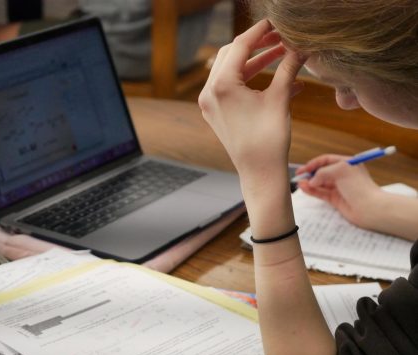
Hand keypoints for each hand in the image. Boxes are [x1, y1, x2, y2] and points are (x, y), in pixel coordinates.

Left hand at [198, 20, 304, 182]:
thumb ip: (289, 68)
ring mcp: (210, 104)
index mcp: (221, 86)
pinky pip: (231, 88)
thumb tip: (302, 46)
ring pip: (231, 71)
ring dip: (255, 62)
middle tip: (278, 38)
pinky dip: (250, 80)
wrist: (259, 173)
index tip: (275, 22)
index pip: (239, 46)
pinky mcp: (216, 114)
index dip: (259, 31)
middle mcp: (210, 93)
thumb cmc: (269, 139)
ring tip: (281, 53)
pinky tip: (278, 79)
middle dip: (256, 45)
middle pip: (230, 55)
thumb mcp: (279, 99)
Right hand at [296, 154, 381, 227]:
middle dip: (310, 173)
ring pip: (319, 183)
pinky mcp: (335, 199)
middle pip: (322, 172)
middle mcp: (342, 175)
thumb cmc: (359, 186)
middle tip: (298, 176)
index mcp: (346, 164)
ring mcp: (338, 187)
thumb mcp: (340, 170)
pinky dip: (311, 190)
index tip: (304, 168)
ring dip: (309, 182)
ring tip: (299, 183)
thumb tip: (311, 180)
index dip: (314, 163)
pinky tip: (304, 188)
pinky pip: (320, 193)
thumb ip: (322, 172)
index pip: (326, 160)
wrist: (369, 208)